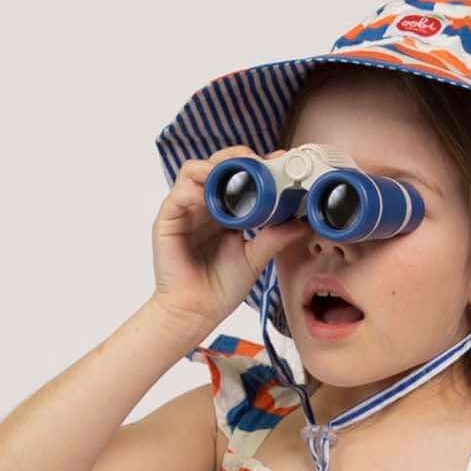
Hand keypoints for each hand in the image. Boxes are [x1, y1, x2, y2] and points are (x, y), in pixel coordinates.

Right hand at [150, 151, 312, 336]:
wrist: (196, 313)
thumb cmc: (219, 289)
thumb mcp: (254, 259)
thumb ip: (275, 238)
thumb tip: (302, 224)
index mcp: (224, 211)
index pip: (238, 176)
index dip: (256, 165)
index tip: (279, 162)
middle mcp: (204, 205)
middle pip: (216, 165)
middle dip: (238, 158)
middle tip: (260, 163)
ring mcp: (185, 209)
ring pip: (195, 170)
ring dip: (216, 167)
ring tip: (237, 175)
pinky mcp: (168, 219)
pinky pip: (179, 193)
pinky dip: (196, 189)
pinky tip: (213, 198)